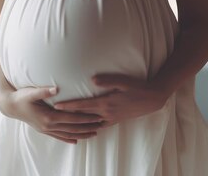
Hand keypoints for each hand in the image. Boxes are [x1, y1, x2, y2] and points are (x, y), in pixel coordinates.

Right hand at [0, 86, 104, 144]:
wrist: (10, 106)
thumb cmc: (21, 97)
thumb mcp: (31, 92)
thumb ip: (44, 90)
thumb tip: (56, 89)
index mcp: (48, 117)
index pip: (72, 118)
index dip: (86, 118)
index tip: (98, 116)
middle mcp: (48, 126)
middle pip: (73, 128)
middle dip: (88, 127)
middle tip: (102, 125)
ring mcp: (46, 129)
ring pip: (68, 134)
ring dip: (82, 134)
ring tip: (95, 133)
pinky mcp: (43, 130)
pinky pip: (59, 136)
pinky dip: (69, 139)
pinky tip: (76, 140)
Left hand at [52, 74, 169, 128]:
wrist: (153, 98)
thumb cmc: (137, 87)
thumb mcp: (123, 81)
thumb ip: (107, 80)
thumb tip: (92, 80)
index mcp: (106, 103)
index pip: (82, 105)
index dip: (69, 105)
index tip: (56, 105)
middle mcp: (106, 113)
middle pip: (83, 116)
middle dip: (68, 116)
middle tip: (54, 115)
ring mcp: (111, 118)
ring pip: (90, 123)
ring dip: (77, 123)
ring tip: (64, 122)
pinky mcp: (115, 120)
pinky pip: (99, 125)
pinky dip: (90, 127)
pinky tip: (84, 126)